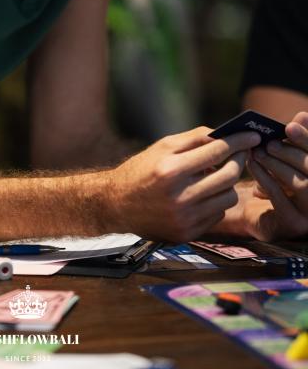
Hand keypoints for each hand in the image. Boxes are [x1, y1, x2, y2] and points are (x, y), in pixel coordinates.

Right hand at [104, 126, 260, 241]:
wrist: (116, 205)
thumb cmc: (140, 170)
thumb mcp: (162, 147)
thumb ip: (194, 139)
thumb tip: (225, 134)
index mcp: (170, 169)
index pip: (217, 151)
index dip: (238, 141)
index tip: (253, 135)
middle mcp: (178, 196)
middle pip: (228, 175)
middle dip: (239, 160)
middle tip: (240, 153)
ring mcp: (184, 218)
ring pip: (228, 197)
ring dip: (227, 183)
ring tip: (215, 175)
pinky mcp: (187, 234)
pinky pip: (217, 214)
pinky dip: (215, 201)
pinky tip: (203, 194)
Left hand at [240, 111, 307, 239]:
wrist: (257, 216)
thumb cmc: (275, 181)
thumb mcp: (285, 160)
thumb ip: (296, 140)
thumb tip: (303, 116)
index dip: (307, 139)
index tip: (290, 126)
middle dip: (290, 152)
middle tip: (269, 142)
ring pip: (300, 184)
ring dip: (276, 164)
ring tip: (258, 152)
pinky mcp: (294, 225)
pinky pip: (280, 198)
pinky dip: (265, 178)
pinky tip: (251, 164)